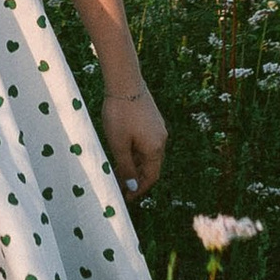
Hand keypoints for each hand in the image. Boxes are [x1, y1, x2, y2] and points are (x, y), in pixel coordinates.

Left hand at [99, 79, 167, 199]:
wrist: (125, 82)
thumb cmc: (120, 114)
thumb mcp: (119, 144)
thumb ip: (126, 167)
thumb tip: (132, 186)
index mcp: (155, 148)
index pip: (151, 177)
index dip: (139, 189)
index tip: (126, 198)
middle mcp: (161, 139)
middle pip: (151, 166)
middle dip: (136, 178)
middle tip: (119, 187)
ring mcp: (158, 128)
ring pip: (148, 154)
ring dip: (135, 164)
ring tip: (117, 171)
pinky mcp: (152, 119)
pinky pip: (146, 142)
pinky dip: (136, 151)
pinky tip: (122, 151)